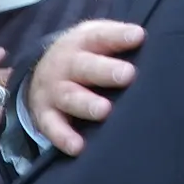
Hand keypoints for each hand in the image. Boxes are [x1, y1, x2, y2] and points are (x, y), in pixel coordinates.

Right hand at [26, 19, 143, 156]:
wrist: (40, 71)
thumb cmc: (83, 55)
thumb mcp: (94, 37)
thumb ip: (117, 37)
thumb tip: (144, 38)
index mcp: (81, 42)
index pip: (100, 36)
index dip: (118, 36)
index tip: (138, 36)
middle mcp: (65, 65)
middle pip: (84, 67)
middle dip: (105, 71)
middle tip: (127, 75)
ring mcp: (54, 91)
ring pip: (69, 97)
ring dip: (87, 104)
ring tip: (105, 110)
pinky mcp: (45, 115)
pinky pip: (52, 127)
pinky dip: (63, 137)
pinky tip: (78, 147)